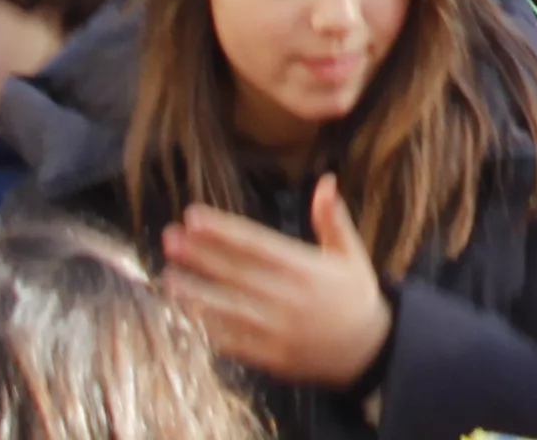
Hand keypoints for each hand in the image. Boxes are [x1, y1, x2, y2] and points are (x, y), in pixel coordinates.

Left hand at [162, 182, 395, 389]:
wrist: (369, 350)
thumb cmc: (356, 296)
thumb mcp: (351, 253)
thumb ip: (333, 219)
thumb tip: (326, 181)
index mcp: (305, 267)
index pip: (255, 244)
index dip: (222, 230)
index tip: (194, 216)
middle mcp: (288, 297)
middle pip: (235, 273)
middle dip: (199, 255)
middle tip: (169, 239)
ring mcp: (278, 329)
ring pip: (229, 309)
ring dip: (196, 293)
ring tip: (168, 278)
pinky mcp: (271, 356)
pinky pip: (234, 341)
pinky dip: (210, 328)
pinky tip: (188, 315)